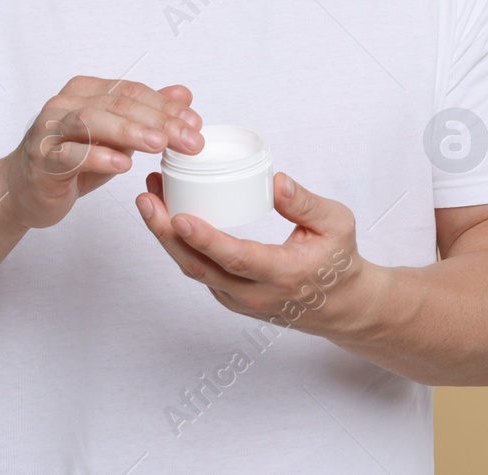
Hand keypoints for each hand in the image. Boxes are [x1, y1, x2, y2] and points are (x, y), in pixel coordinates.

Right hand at [0, 77, 202, 229]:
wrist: (22, 190)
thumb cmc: (71, 160)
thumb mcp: (114, 137)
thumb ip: (146, 114)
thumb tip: (184, 95)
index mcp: (84, 91)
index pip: (131, 91)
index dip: (165, 105)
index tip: (195, 123)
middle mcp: (64, 104)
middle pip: (116, 104)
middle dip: (158, 120)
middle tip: (189, 138)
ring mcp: (49, 130)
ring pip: (91, 121)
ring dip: (129, 131)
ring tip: (159, 145)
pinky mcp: (41, 159)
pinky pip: (70, 154)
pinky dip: (97, 156)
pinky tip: (122, 164)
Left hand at [135, 171, 379, 336]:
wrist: (341, 306)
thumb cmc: (338, 261)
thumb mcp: (337, 224)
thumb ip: (306, 203)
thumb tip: (276, 180)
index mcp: (283, 274)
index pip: (236, 258)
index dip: (204, 239)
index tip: (178, 216)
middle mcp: (255, 295)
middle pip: (201, 267)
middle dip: (166, 233)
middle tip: (146, 199)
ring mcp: (239, 300)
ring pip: (194, 270)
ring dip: (166, 236)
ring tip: (150, 197)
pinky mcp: (230, 298)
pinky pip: (199, 272)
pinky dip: (179, 245)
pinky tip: (167, 215)